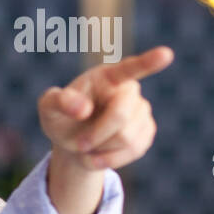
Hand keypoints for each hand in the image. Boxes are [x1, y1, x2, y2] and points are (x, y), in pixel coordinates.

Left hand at [38, 46, 170, 171]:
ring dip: (100, 148)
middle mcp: (129, 90)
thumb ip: (58, 102)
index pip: (129, 68)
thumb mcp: (48, 108)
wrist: (73, 141)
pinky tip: (97, 156)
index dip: (148, 62)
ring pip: (127, 138)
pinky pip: (134, 150)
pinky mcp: (147, 131)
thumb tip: (84, 109)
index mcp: (106, 76)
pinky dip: (109, 159)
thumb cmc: (61, 117)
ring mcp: (142, 110)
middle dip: (96, 134)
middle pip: (120, 116)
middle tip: (78, 143)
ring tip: (87, 145)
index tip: (166, 54)